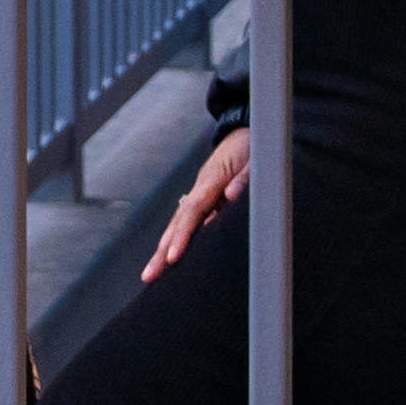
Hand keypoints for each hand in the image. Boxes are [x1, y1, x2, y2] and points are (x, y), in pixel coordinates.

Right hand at [144, 129, 252, 281]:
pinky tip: (171, 253)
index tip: (173, 259)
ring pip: (178, 223)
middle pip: (176, 223)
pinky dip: (177, 237)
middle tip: (148, 277)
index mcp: (211, 181)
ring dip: (165, 248)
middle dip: (161, 252)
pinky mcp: (207, 196)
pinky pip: (188, 220)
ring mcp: (201, 192)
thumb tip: (231, 197)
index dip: (181, 237)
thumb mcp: (257, 158)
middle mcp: (200, 188)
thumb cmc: (256, 145)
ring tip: (153, 273)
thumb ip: (247, 178)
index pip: (191, 214)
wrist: (250, 127)